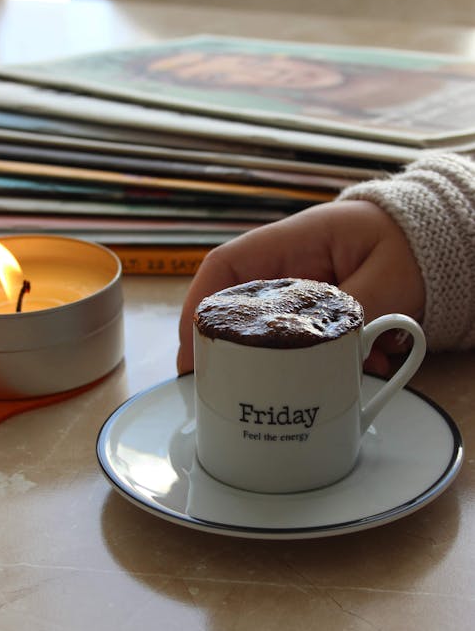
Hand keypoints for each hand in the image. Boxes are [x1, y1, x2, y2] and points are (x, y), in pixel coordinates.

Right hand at [177, 199, 424, 374]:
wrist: (437, 243)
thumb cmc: (411, 245)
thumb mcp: (390, 277)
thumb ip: (359, 311)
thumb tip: (336, 353)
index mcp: (296, 241)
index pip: (228, 267)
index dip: (199, 306)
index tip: (192, 350)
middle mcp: (290, 266)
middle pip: (236, 306)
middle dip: (229, 348)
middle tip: (224, 389)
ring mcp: (302, 291)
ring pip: (270, 331)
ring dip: (284, 363)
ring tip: (315, 382)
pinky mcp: (320, 313)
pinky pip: (304, 343)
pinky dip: (324, 364)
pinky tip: (365, 369)